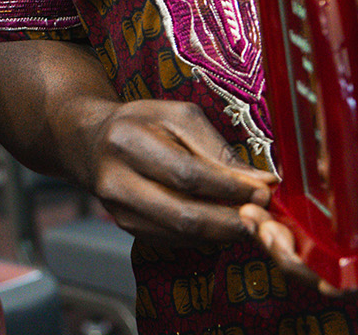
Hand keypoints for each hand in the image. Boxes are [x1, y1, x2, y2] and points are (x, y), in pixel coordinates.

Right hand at [79, 98, 276, 247]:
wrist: (94, 141)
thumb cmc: (142, 123)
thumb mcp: (179, 117)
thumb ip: (217, 149)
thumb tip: (259, 180)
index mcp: (127, 141)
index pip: (186, 174)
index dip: (229, 188)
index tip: (263, 191)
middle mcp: (116, 180)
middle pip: (183, 215)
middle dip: (231, 221)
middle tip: (262, 218)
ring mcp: (119, 210)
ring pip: (181, 234)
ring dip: (222, 233)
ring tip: (248, 220)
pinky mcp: (127, 227)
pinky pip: (174, 240)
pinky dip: (205, 237)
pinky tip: (222, 224)